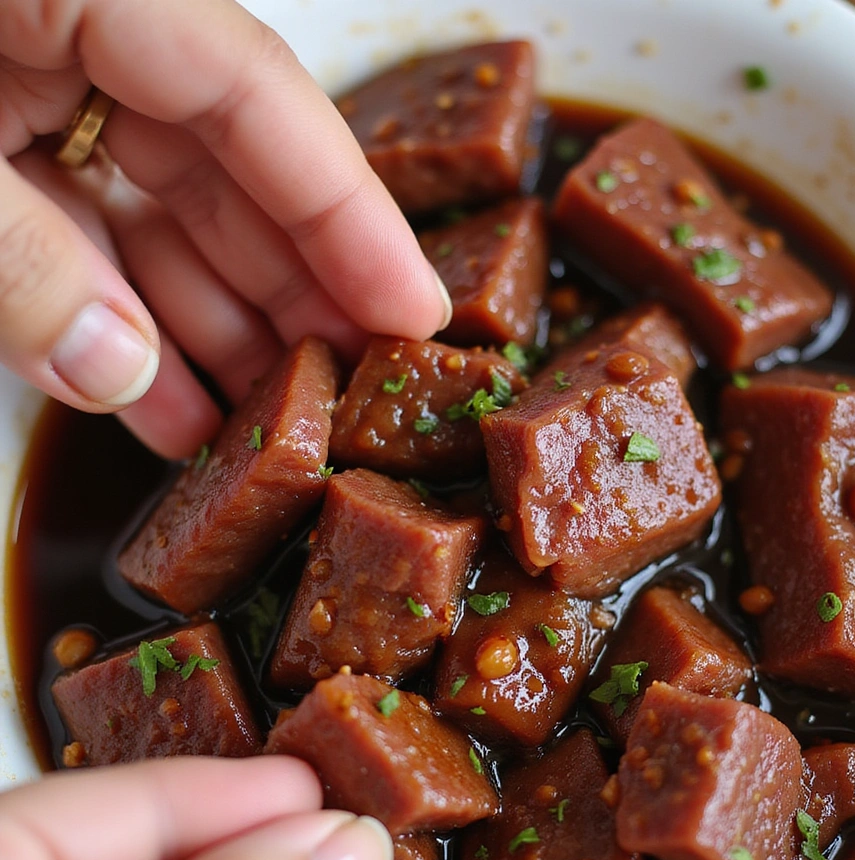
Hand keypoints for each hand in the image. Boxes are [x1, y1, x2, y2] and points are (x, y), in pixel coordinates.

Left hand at [0, 0, 450, 457]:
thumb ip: (18, 263)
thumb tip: (119, 373)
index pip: (261, 98)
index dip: (352, 217)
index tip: (416, 314)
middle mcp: (85, 28)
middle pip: (233, 168)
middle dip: (296, 294)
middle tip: (350, 390)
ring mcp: (35, 81)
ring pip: (164, 214)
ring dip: (210, 331)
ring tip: (259, 426)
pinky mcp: (0, 131)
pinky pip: (85, 227)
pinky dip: (117, 314)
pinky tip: (159, 403)